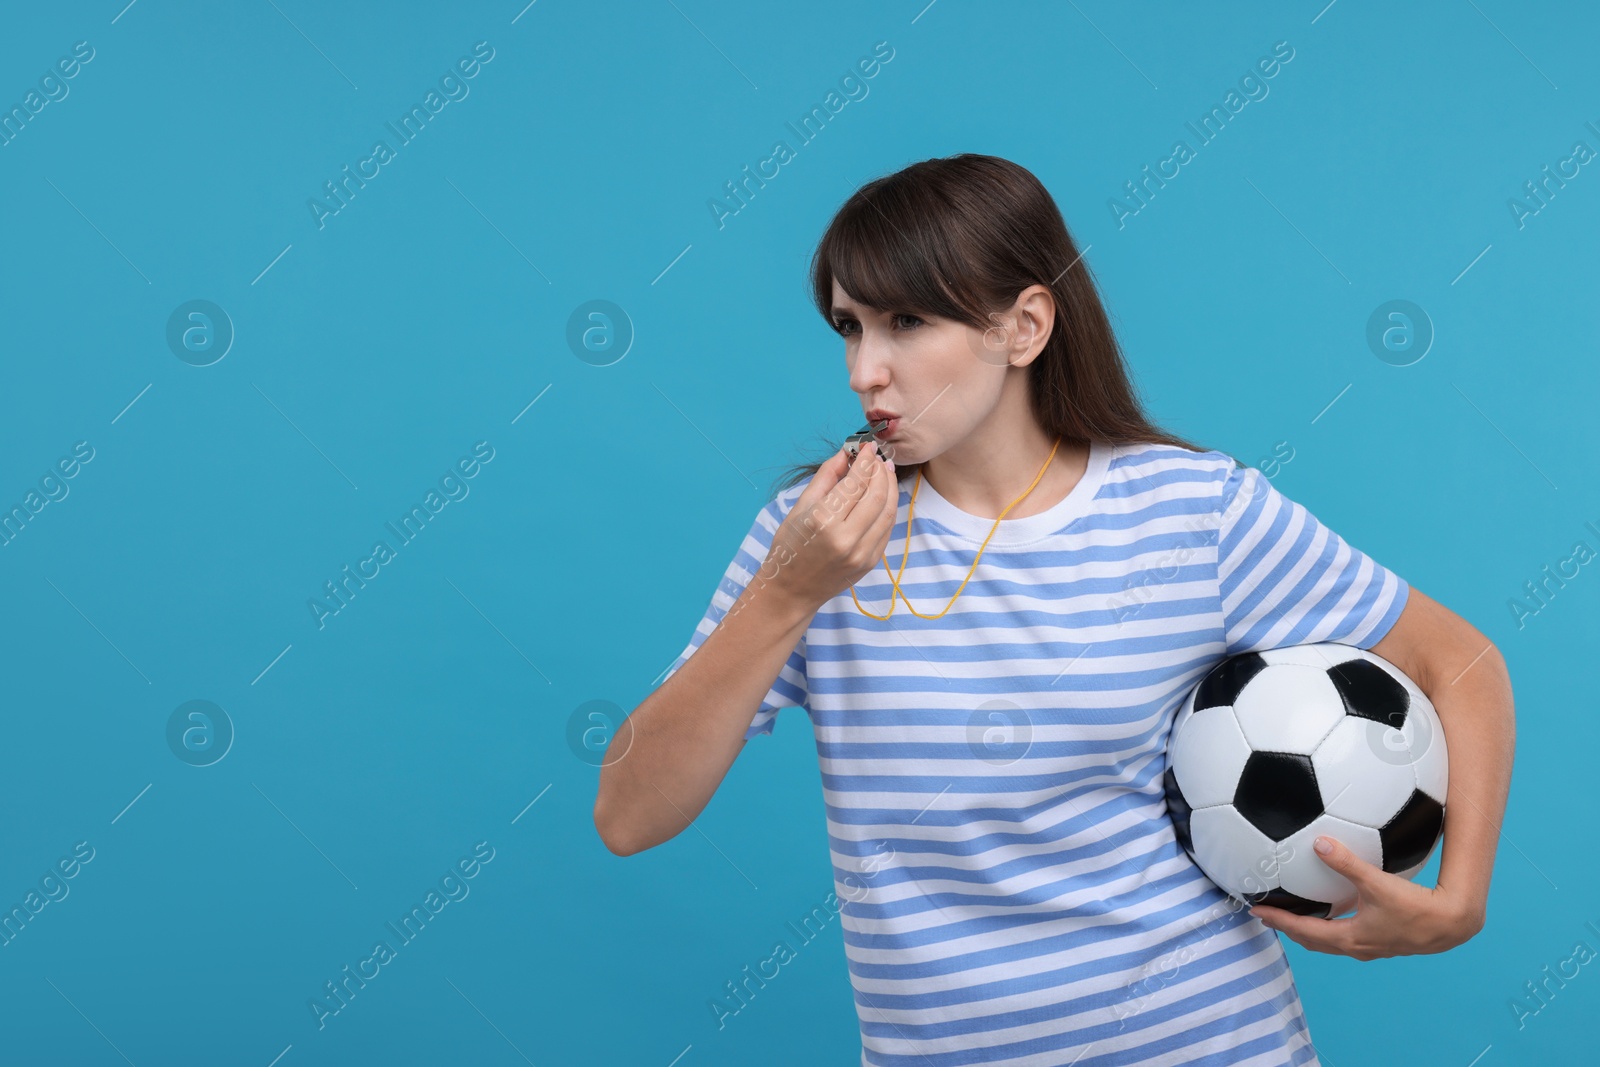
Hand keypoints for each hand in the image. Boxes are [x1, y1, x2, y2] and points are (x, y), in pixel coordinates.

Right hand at [760, 440, 898, 611]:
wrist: (791, 590)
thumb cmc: (789, 547)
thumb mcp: (800, 507)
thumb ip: (826, 477)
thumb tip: (845, 454)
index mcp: (823, 521)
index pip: (855, 482)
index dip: (865, 461)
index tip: (868, 447)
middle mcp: (845, 538)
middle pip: (876, 495)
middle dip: (881, 471)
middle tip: (878, 458)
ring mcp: (861, 553)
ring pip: (888, 512)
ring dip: (890, 488)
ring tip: (885, 472)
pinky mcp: (870, 562)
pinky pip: (887, 529)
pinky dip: (888, 508)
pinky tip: (883, 496)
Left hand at [1248, 835, 1484, 959]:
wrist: (1451, 925)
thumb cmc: (1415, 907)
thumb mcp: (1377, 883)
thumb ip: (1347, 863)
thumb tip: (1319, 842)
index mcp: (1349, 938)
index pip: (1303, 930)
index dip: (1278, 919)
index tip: (1255, 911)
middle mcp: (1356, 947)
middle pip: (1312, 940)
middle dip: (1289, 927)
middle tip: (1268, 914)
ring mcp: (1371, 946)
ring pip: (1330, 942)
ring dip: (1309, 930)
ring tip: (1294, 914)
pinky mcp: (1383, 940)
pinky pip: (1346, 935)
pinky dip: (1330, 926)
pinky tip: (1335, 908)